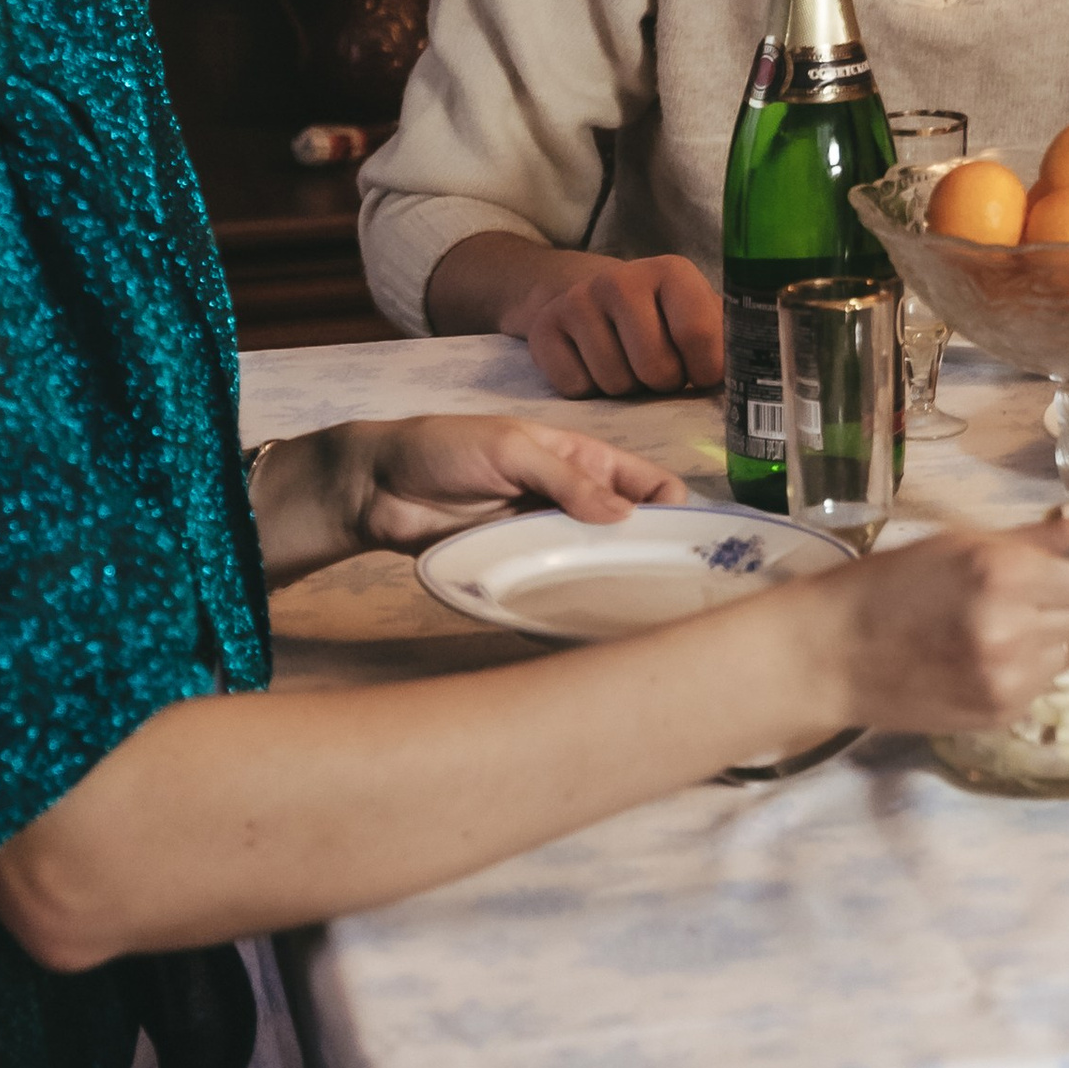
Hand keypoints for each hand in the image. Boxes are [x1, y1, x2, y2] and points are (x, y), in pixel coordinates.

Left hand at [258, 414, 684, 580]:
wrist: (375, 488)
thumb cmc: (442, 448)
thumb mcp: (510, 448)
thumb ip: (566, 479)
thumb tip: (623, 514)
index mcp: (579, 458)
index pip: (645, 481)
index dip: (673, 505)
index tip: (693, 541)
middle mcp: (569, 500)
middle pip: (627, 529)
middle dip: (650, 553)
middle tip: (675, 589)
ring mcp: (543, 537)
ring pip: (593, 563)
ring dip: (610, 581)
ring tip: (639, 613)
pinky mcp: (516, 568)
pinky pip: (553, 585)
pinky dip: (571, 599)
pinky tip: (587, 620)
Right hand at [527, 254, 723, 400]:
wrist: (588, 297)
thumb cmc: (658, 318)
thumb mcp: (696, 317)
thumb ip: (727, 343)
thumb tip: (755, 387)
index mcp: (672, 273)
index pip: (699, 333)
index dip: (705, 369)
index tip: (701, 373)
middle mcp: (621, 279)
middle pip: (656, 368)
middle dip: (662, 382)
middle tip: (658, 369)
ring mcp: (578, 301)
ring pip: (615, 383)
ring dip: (626, 389)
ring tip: (626, 365)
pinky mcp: (544, 328)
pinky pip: (576, 388)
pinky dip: (589, 390)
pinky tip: (593, 366)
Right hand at [817, 508, 1068, 734]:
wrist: (832, 655)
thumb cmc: (894, 582)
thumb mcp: (970, 541)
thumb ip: (1057, 538)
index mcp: (1007, 576)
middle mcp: (1017, 634)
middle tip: (1064, 574)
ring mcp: (1012, 683)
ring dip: (1067, 624)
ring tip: (1015, 609)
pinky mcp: (1003, 715)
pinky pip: (1049, 678)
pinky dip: (1039, 656)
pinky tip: (995, 643)